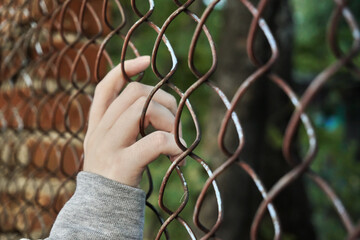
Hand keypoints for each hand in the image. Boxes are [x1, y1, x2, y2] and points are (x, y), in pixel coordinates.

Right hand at [83, 56, 183, 186]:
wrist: (100, 210)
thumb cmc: (115, 175)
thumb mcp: (113, 145)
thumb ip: (126, 124)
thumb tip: (159, 104)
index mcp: (97, 125)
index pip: (106, 87)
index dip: (126, 68)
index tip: (147, 60)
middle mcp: (99, 131)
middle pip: (134, 94)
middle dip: (162, 100)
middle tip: (176, 121)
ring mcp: (108, 147)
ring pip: (143, 111)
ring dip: (169, 120)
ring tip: (177, 140)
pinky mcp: (122, 165)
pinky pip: (154, 142)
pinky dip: (173, 143)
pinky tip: (179, 154)